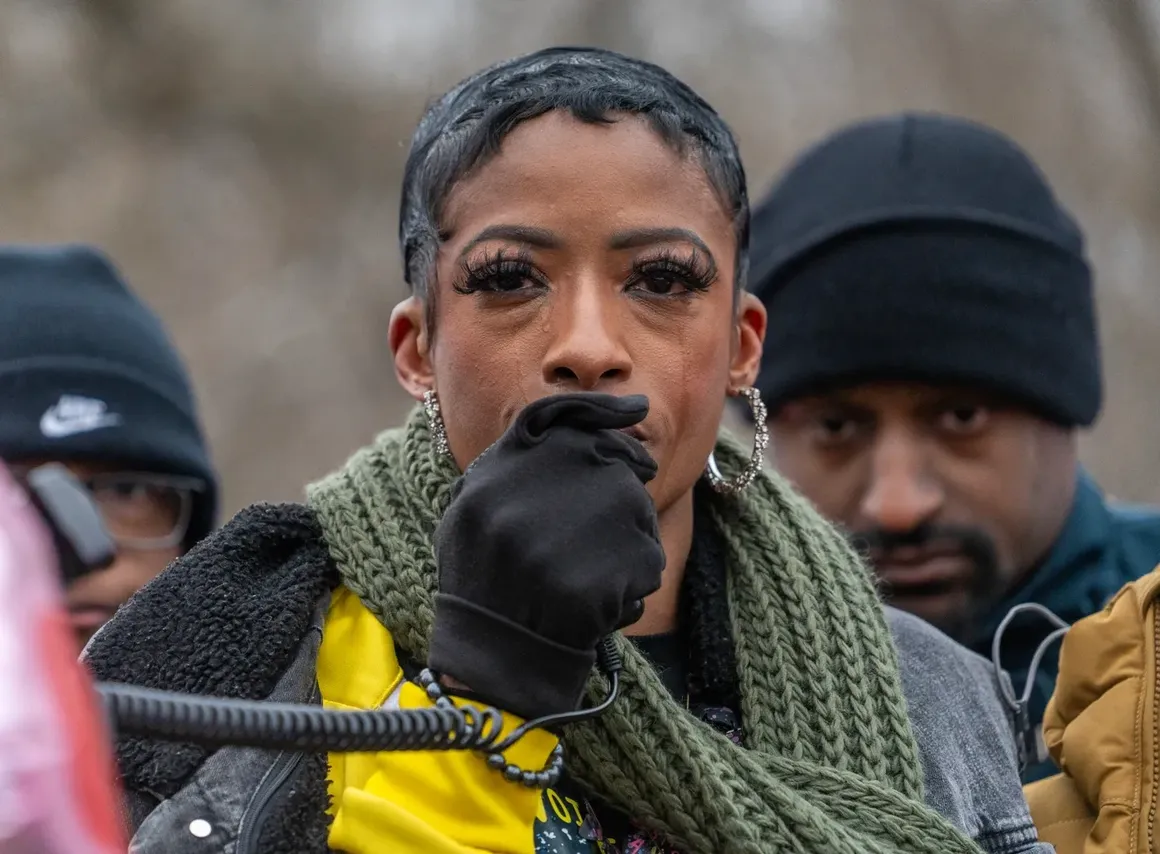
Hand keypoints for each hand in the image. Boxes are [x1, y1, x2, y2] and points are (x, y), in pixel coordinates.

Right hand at [429, 393, 664, 718]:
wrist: (493, 651)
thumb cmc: (484, 571)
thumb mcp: (475, 499)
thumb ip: (524, 448)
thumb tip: (619, 415)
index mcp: (502, 469)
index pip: (567, 418)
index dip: (605, 412)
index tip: (639, 411)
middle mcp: (538, 492)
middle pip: (611, 462)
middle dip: (621, 484)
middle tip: (602, 520)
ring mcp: (577, 534)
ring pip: (636, 510)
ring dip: (627, 536)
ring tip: (587, 569)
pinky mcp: (609, 575)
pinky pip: (646, 558)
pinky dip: (633, 577)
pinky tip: (599, 598)